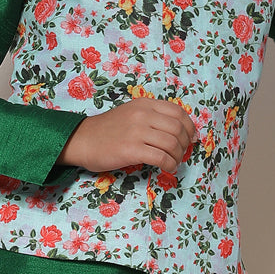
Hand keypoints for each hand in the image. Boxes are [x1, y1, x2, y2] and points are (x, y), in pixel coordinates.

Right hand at [59, 97, 196, 172]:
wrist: (83, 140)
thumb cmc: (108, 130)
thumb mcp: (132, 113)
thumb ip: (153, 117)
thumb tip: (180, 131)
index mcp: (145, 104)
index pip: (178, 112)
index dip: (190, 127)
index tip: (192, 138)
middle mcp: (143, 114)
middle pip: (178, 129)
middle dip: (186, 144)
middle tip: (182, 153)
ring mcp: (137, 131)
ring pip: (172, 144)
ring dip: (178, 156)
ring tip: (174, 162)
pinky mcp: (132, 149)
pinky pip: (161, 157)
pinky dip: (170, 165)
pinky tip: (167, 169)